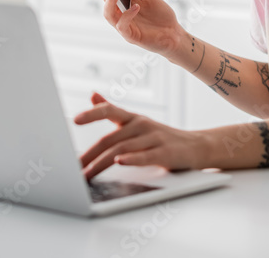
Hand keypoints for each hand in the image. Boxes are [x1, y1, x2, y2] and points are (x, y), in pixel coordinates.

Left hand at [75, 92, 212, 180]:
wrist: (196, 146)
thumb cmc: (160, 136)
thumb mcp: (136, 121)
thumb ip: (112, 110)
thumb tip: (92, 95)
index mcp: (132, 118)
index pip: (110, 110)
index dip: (92, 114)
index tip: (75, 119)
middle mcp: (141, 125)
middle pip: (111, 139)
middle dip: (89, 155)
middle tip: (72, 167)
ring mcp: (154, 138)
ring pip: (122, 150)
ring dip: (101, 163)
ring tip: (86, 174)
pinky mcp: (165, 153)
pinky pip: (146, 156)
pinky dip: (132, 159)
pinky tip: (120, 162)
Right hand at [90, 0, 184, 58]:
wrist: (174, 32)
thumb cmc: (160, 15)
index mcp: (124, 6)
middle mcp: (121, 16)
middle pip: (106, 5)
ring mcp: (125, 27)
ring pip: (109, 16)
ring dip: (110, 3)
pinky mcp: (131, 36)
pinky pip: (123, 26)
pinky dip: (127, 16)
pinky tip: (136, 7)